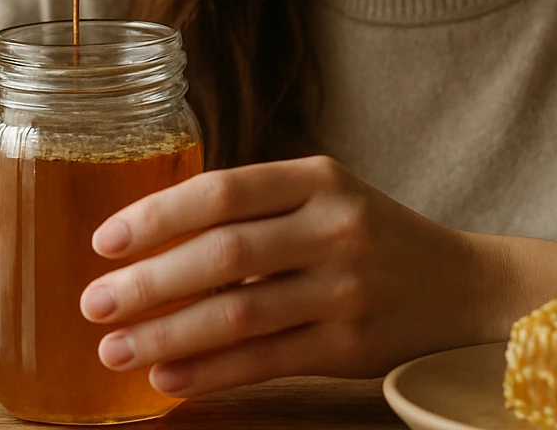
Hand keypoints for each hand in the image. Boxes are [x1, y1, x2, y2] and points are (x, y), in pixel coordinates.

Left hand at [78, 155, 486, 397]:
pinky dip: (210, 372)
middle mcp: (334, 227)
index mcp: (318, 178)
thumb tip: (150, 242)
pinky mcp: (352, 345)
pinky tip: (167, 378)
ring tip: (114, 349)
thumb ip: (254, 209)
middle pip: (223, 255)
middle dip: (148, 283)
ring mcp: (346, 289)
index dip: (157, 217)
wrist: (463, 286)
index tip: (105, 242)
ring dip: (167, 334)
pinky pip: (266, 361)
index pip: (222, 191)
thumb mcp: (324, 197)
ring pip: (238, 315)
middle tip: (93, 303)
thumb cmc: (371, 236)